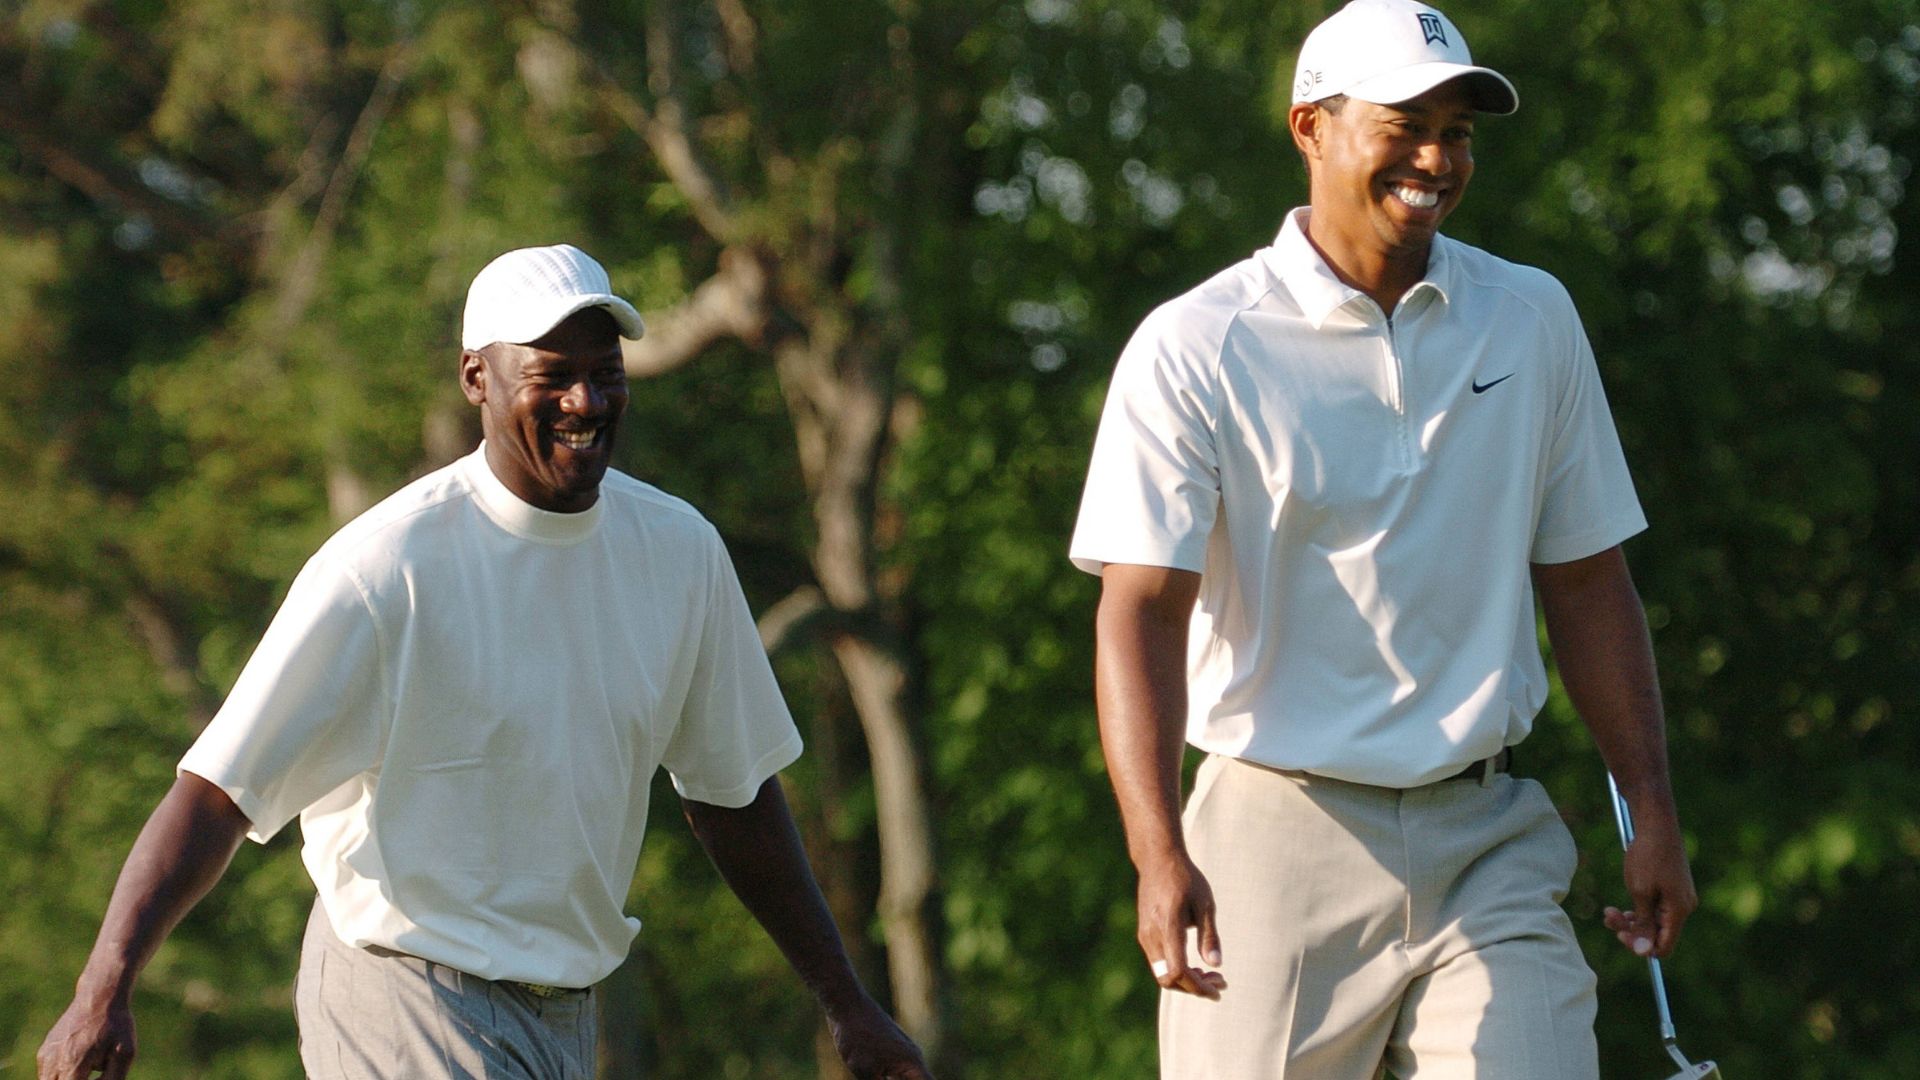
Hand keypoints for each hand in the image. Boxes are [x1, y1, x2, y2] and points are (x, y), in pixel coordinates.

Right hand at [37, 991, 135, 1079]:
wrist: (99, 997)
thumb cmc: (116, 1026)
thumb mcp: (124, 1054)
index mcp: (73, 1064)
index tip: (97, 1076)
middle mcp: (53, 1061)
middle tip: (89, 1072)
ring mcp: (46, 1055)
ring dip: (67, 1078)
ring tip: (88, 1064)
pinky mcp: (44, 1051)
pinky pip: (48, 1074)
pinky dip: (62, 1074)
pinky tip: (81, 1059)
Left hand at [827, 995, 933, 1079]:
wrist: (847, 1006)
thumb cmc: (858, 1038)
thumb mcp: (866, 1073)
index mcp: (912, 1064)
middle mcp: (912, 1059)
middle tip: (881, 1077)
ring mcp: (900, 1054)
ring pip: (906, 1079)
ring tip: (877, 1075)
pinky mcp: (888, 1052)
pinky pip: (896, 1073)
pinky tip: (876, 1076)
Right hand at [1136, 851, 1226, 998]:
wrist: (1158, 859)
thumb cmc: (1185, 878)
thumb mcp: (1205, 904)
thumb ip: (1209, 936)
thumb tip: (1216, 965)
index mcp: (1168, 926)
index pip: (1178, 971)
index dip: (1198, 986)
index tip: (1219, 988)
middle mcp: (1151, 935)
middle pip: (1169, 980)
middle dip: (1195, 987)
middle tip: (1220, 982)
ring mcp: (1145, 936)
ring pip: (1163, 974)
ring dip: (1187, 981)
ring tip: (1211, 975)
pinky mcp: (1145, 934)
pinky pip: (1159, 963)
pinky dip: (1177, 970)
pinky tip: (1195, 965)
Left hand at [1604, 814, 1696, 959]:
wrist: (1656, 825)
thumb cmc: (1647, 856)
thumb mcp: (1640, 892)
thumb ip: (1642, 924)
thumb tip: (1644, 952)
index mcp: (1679, 911)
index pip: (1664, 946)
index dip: (1641, 946)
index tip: (1619, 935)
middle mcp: (1683, 907)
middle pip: (1656, 933)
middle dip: (1630, 929)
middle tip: (1608, 916)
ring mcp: (1678, 897)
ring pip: (1652, 921)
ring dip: (1629, 919)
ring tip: (1608, 911)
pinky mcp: (1671, 889)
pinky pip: (1654, 908)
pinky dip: (1637, 908)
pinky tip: (1619, 906)